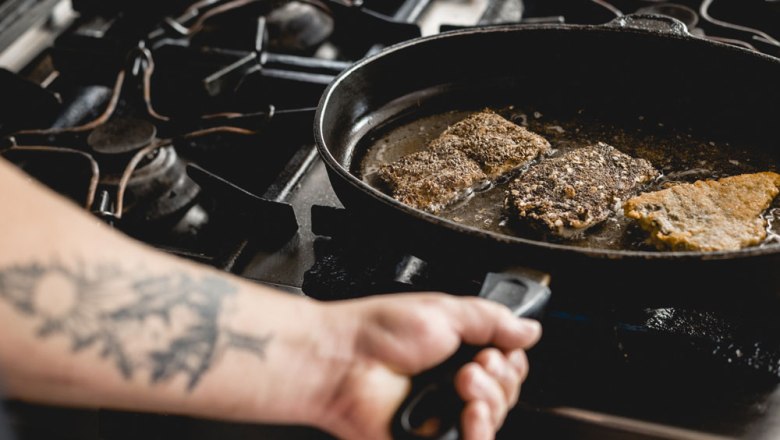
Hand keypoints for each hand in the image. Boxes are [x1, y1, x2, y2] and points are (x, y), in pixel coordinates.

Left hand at [312, 293, 541, 439]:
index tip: (495, 352)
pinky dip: (479, 431)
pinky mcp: (433, 439)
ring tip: (462, 383)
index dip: (510, 362)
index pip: (507, 366)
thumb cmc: (377, 334)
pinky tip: (468, 412)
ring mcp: (442, 413)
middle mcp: (451, 384)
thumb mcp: (445, 311)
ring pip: (494, 420)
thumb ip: (491, 320)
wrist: (344, 362)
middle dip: (499, 379)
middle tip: (473, 365)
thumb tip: (529, 328)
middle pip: (507, 394)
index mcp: (457, 352)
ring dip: (489, 401)